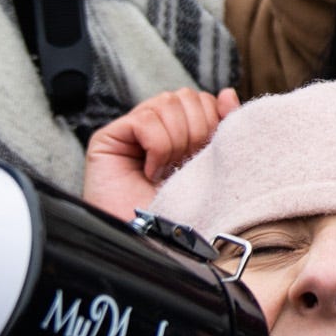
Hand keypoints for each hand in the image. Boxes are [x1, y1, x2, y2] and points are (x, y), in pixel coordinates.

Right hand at [85, 85, 238, 218]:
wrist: (155, 242)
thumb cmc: (182, 210)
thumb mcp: (211, 164)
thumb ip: (220, 127)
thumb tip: (227, 93)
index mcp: (179, 131)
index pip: (203, 100)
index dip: (212, 123)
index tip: (205, 157)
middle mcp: (154, 127)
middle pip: (187, 96)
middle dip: (196, 132)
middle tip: (184, 166)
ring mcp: (129, 131)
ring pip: (167, 103)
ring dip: (176, 142)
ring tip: (167, 171)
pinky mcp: (108, 138)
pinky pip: (146, 120)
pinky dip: (157, 147)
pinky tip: (150, 172)